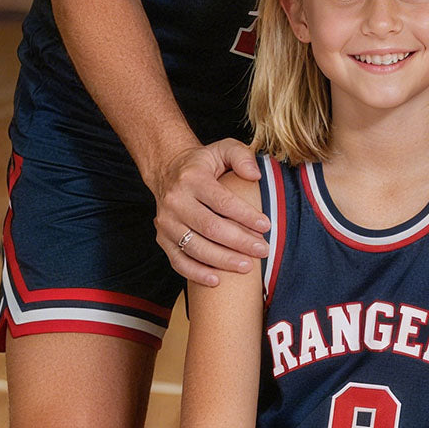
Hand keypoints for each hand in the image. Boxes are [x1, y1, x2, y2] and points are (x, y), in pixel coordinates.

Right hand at [149, 138, 270, 285]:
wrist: (168, 170)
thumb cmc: (203, 162)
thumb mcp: (224, 148)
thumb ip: (242, 156)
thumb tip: (255, 174)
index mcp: (193, 179)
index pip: (222, 201)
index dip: (245, 216)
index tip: (266, 226)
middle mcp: (175, 202)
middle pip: (210, 228)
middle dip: (240, 242)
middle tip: (263, 250)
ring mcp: (166, 222)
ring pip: (195, 247)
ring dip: (222, 260)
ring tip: (247, 266)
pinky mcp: (162, 238)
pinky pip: (178, 261)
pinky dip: (196, 273)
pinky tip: (216, 280)